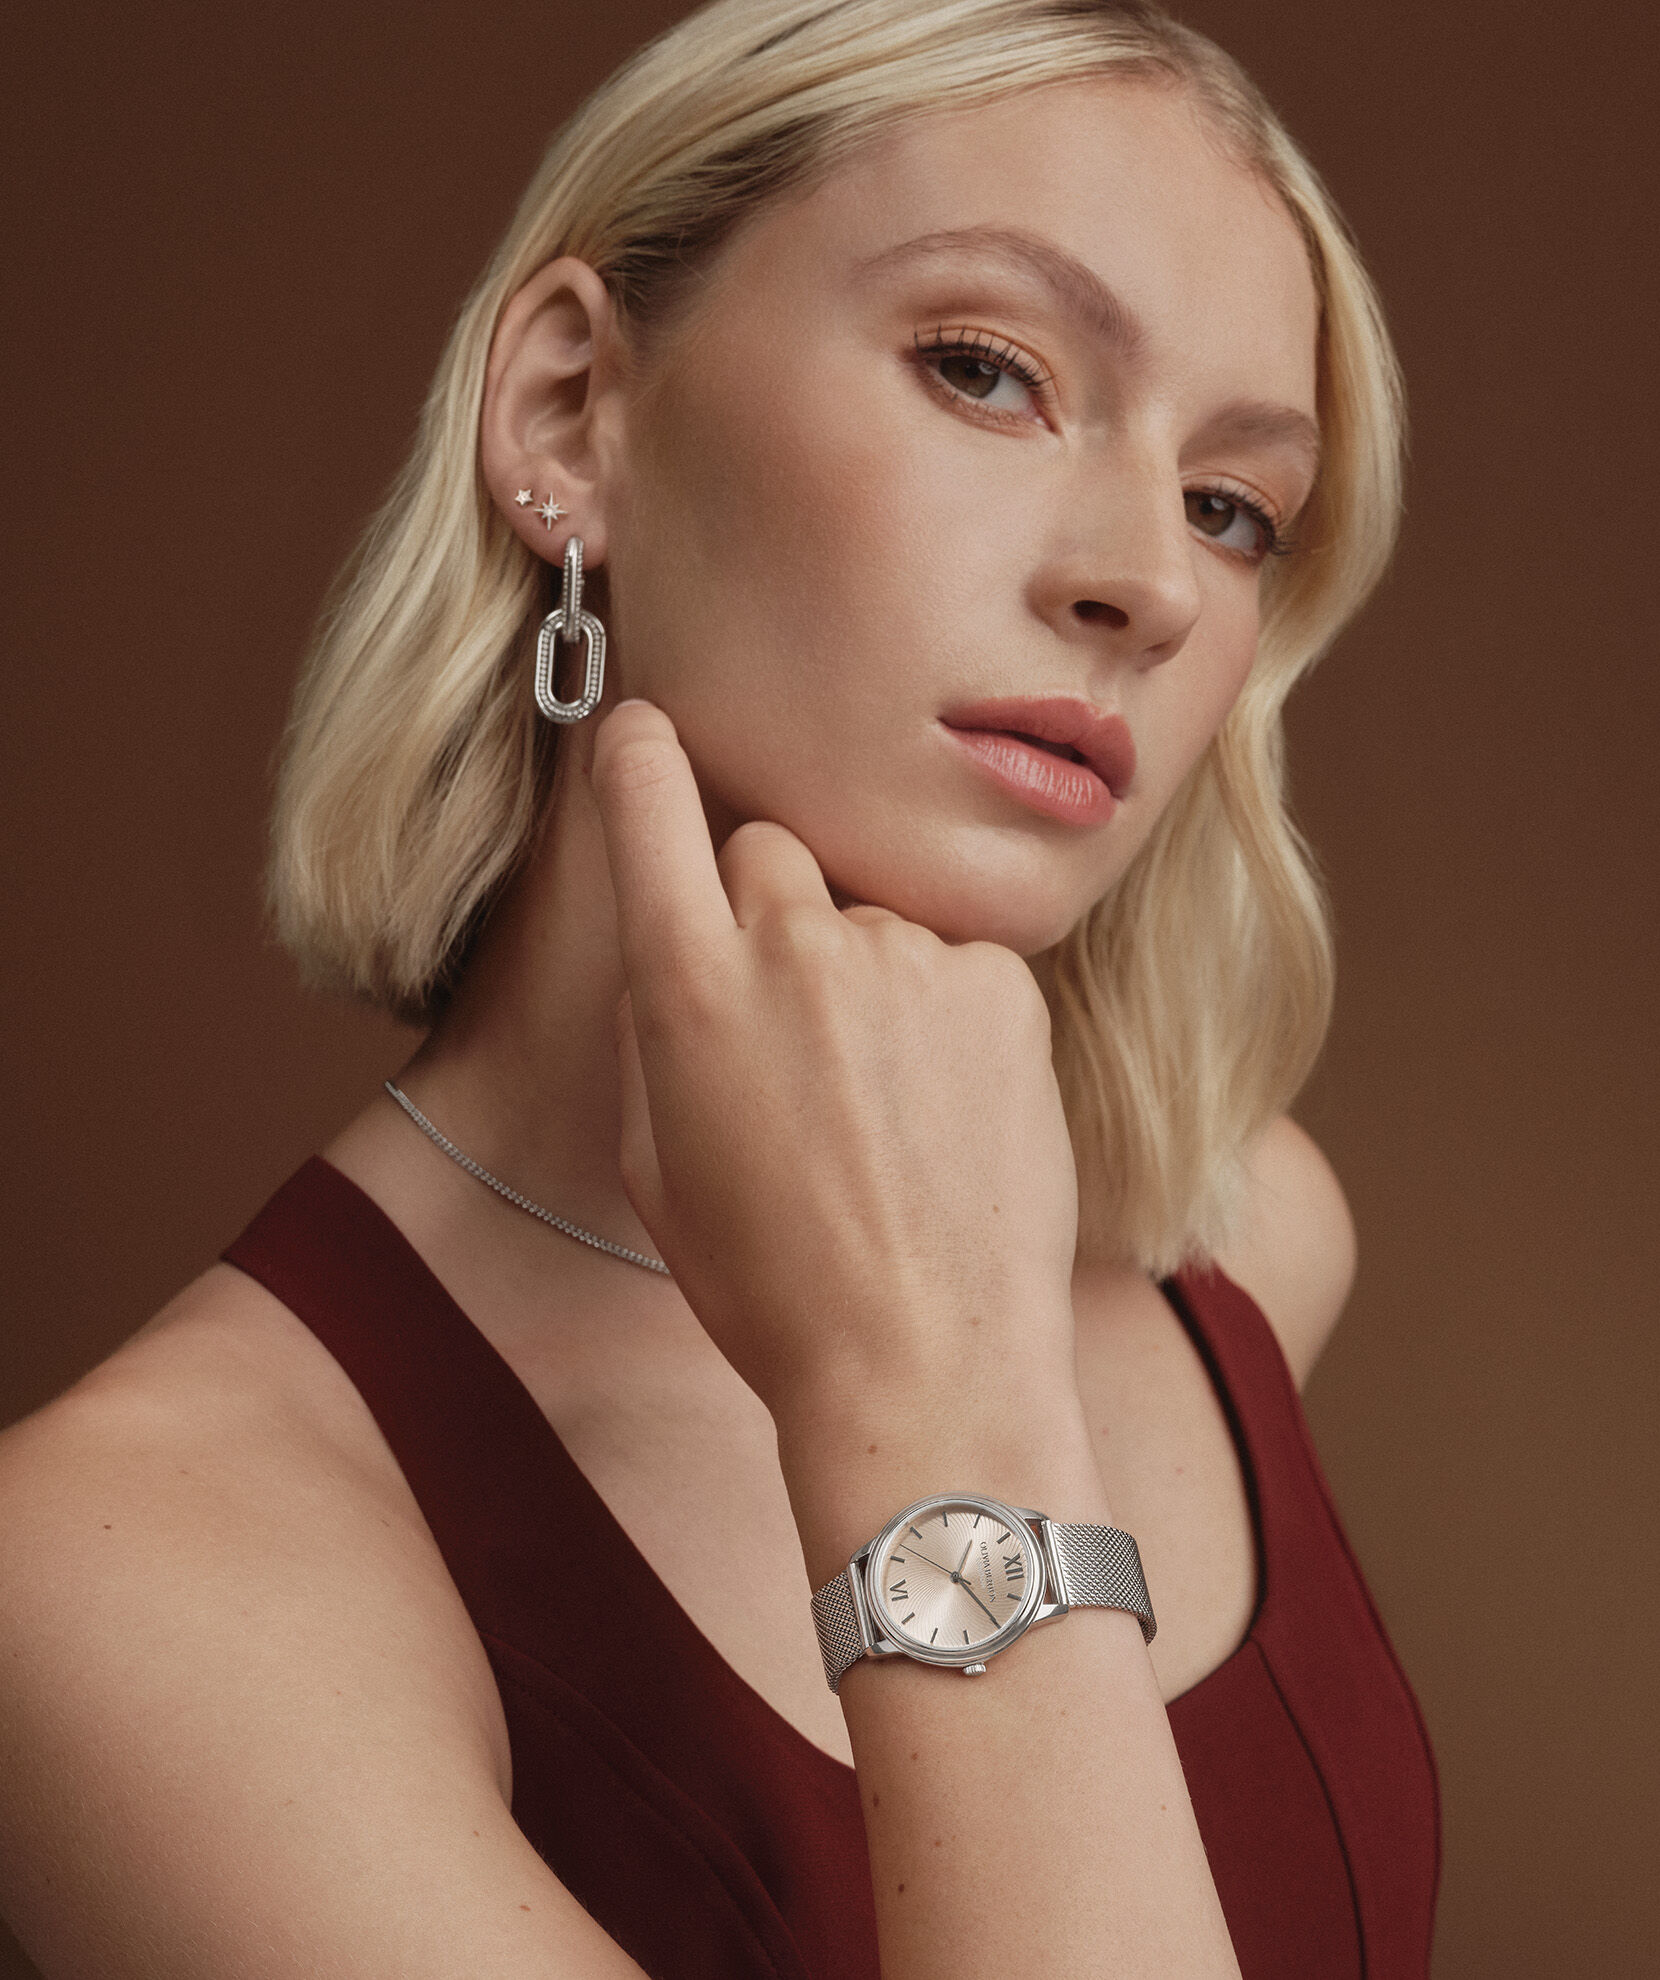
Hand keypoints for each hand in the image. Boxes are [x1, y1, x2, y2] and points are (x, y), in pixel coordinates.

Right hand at [590, 701, 1084, 1506]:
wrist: (926, 1365)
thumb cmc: (771, 1289)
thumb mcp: (658, 1166)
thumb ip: (658, 1031)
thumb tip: (680, 953)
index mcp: (688, 988)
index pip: (649, 803)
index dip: (642, 758)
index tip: (646, 733)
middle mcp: (795, 946)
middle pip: (769, 852)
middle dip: (766, 910)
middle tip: (793, 1026)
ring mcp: (908, 960)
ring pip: (870, 918)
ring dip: (867, 977)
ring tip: (886, 1108)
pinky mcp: (1001, 985)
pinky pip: (954, 961)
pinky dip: (946, 1014)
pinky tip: (947, 1111)